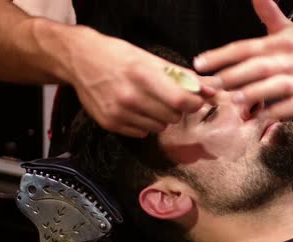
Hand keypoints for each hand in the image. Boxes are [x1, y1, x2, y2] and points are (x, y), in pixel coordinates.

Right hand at [67, 27, 215, 136]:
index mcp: (144, 76)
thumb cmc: (119, 57)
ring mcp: (119, 113)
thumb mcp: (152, 59)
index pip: (181, 101)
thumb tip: (212, 89)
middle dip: (177, 109)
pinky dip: (145, 124)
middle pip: (173, 117)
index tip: (194, 100)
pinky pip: (143, 133)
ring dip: (161, 117)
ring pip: (160, 127)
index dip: (194, 103)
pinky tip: (135, 109)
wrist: (80, 60)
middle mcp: (130, 97)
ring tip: (149, 102)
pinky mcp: (110, 124)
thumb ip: (184, 76)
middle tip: (167, 97)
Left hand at [193, 0, 292, 120]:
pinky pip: (290, 107)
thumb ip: (268, 13)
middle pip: (258, 67)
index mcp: (278, 44)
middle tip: (210, 83)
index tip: (199, 63)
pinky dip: (275, 112)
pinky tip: (259, 117)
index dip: (222, 55)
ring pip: (274, 87)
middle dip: (233, 75)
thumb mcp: (287, 30)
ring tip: (234, 99)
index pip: (246, 48)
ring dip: (254, 92)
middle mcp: (289, 61)